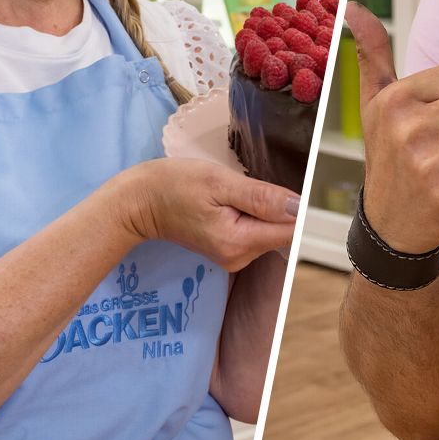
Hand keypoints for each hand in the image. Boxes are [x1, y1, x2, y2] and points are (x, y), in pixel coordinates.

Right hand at [112, 157, 297, 271]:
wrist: (139, 203)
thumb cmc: (173, 186)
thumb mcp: (218, 181)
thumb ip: (261, 197)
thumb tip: (299, 207)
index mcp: (239, 242)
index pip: (291, 229)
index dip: (295, 204)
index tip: (281, 184)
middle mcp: (239, 257)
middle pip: (282, 230)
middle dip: (275, 204)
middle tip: (245, 183)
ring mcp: (234, 257)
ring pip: (270, 230)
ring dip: (262, 207)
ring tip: (232, 191)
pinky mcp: (229, 251)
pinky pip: (256, 231)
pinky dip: (252, 213)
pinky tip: (230, 201)